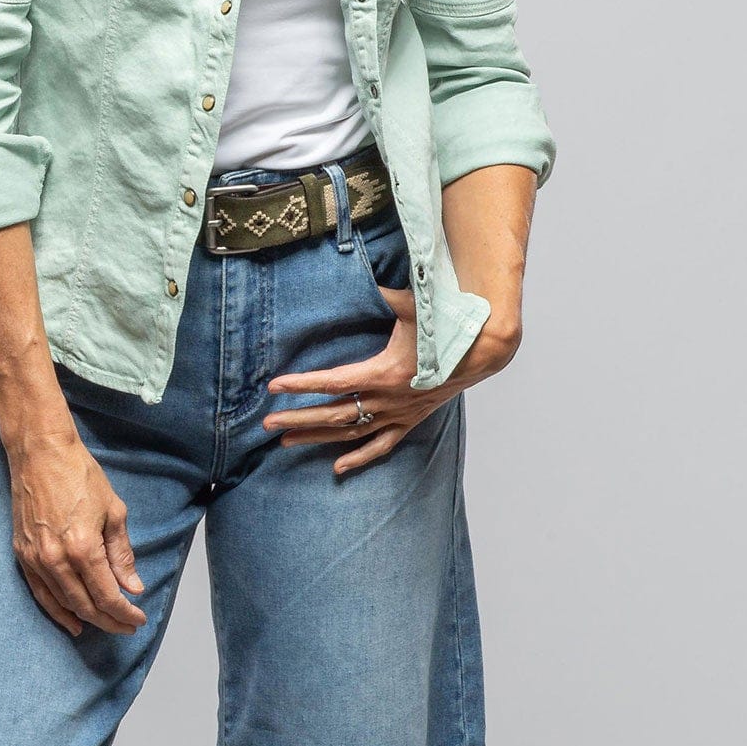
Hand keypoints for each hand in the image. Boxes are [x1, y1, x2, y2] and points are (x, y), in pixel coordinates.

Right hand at [4, 430, 147, 637]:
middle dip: (109, 620)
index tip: (138, 618)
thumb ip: (122, 554)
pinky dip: (56, 610)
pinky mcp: (21, 554)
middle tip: (126, 626)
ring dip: (85, 619)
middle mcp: (56, 559)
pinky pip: (40, 593)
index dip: (124, 613)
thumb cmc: (79, 474)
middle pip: (85, 605)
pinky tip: (70, 620)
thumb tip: (132, 587)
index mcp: (83, 548)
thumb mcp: (113, 511)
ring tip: (105, 626)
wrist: (41, 452)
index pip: (107, 595)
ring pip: (62, 604)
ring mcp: (35, 559)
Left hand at [261, 278, 521, 474]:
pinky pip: (380, 446)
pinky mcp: (408, 422)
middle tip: (268, 422)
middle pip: (334, 414)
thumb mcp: (415, 308)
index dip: (301, 385)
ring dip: (317, 438)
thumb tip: (368, 278)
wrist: (478, 354)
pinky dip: (359, 457)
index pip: (332, 382)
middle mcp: (387, 400)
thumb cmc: (443, 329)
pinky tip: (337, 467)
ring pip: (350, 433)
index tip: (275, 386)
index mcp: (383, 373)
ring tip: (285, 441)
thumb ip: (388, 295)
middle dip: (299, 418)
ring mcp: (398, 415)